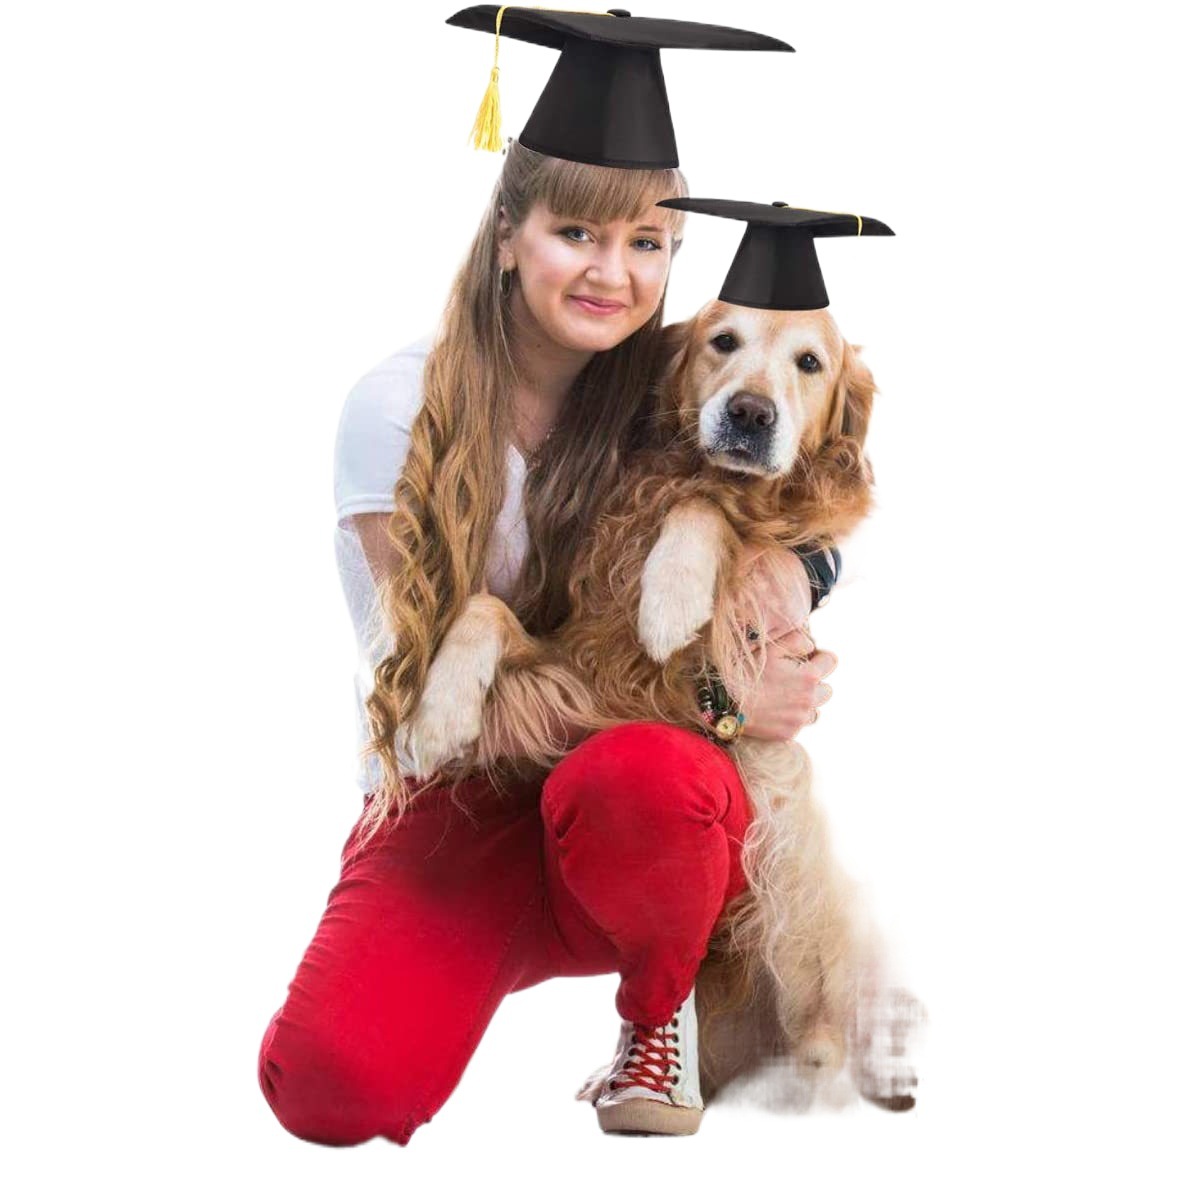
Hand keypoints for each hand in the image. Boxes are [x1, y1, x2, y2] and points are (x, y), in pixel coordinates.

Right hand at [725, 545, 835, 740]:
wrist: (721, 701)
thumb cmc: (743, 670)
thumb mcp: (770, 647)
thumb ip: (797, 640)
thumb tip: (811, 646)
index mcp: (809, 676)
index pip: (831, 662)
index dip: (819, 657)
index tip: (805, 659)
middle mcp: (809, 700)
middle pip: (827, 689)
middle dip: (813, 682)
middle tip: (791, 678)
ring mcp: (798, 720)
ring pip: (815, 710)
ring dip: (805, 703)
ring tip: (782, 696)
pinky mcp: (788, 734)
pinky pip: (798, 724)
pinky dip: (790, 717)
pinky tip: (772, 709)